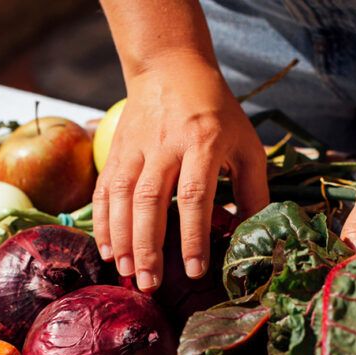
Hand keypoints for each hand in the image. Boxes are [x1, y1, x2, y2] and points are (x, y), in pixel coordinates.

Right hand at [93, 53, 268, 290]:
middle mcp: (166, 144)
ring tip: (126, 272)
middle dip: (147, 246)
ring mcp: (136, 146)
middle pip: (150, 200)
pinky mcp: (116, 149)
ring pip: (121, 196)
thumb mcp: (247, 146)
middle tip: (149, 284)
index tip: (194, 270)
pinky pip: (103, 189)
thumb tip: (252, 237)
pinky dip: (102, 221)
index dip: (193, 235)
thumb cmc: (217, 113)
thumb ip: (253, 192)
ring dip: (121, 238)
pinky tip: (107, 249)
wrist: (171, 69)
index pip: (195, 194)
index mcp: (204, 142)